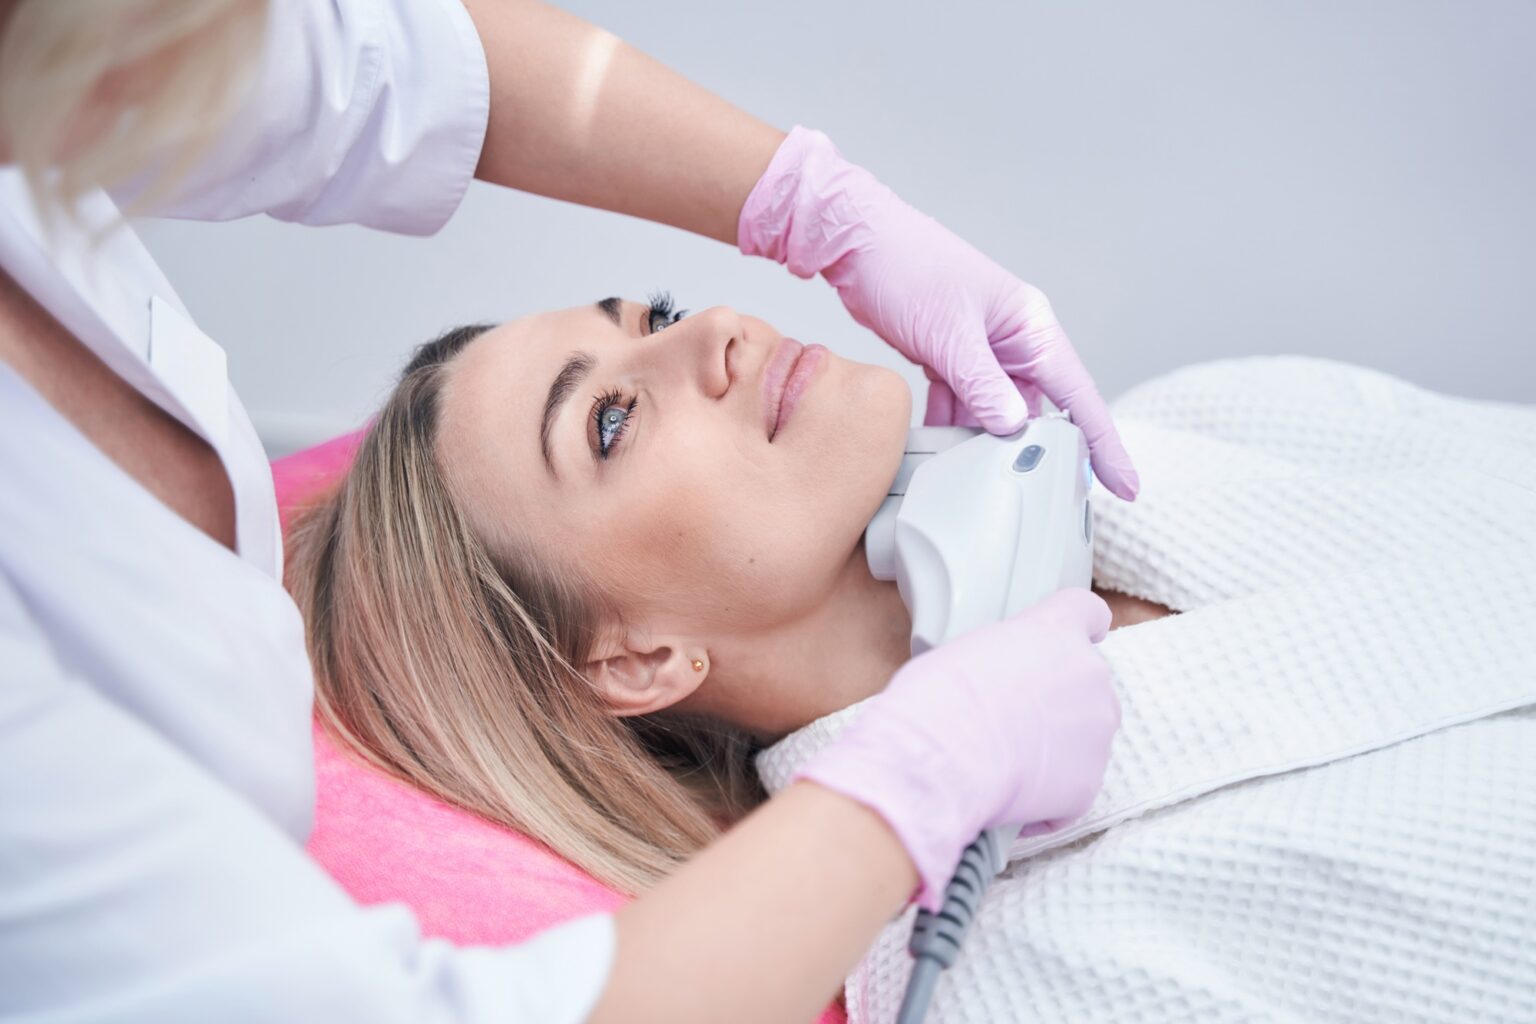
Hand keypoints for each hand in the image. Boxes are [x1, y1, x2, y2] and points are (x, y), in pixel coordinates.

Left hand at [738, 125, 1138, 499]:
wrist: (856, 242)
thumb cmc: (908, 268)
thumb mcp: (948, 335)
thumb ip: (982, 384)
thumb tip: (1013, 428)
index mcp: (1030, 326)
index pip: (1079, 394)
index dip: (1104, 443)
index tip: (1126, 484)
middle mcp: (1013, 338)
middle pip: (1038, 408)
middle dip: (1033, 449)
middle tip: (1037, 495)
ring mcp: (981, 348)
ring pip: (996, 410)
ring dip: (984, 442)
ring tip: (979, 481)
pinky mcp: (950, 354)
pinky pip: (964, 402)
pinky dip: (954, 426)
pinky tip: (942, 452)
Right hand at [791, 589, 1119, 910]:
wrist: (943, 760)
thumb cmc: (939, 699)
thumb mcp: (967, 650)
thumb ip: (1006, 655)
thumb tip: (1005, 676)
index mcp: (1055, 631)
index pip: (1088, 611)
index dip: (1082, 627)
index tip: (1080, 636)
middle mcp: (1088, 675)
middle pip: (1085, 681)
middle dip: (1057, 698)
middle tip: (1012, 716)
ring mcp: (1096, 732)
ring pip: (1084, 735)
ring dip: (1055, 746)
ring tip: (1005, 761)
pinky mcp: (1088, 784)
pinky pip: (1072, 787)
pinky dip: (1048, 793)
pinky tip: (1010, 794)